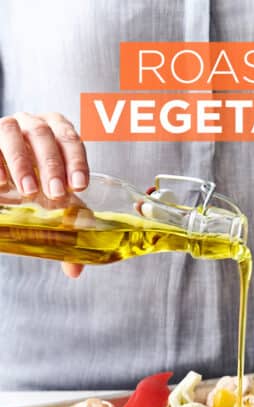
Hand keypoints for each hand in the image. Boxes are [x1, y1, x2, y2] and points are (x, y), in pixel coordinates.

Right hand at [0, 112, 88, 278]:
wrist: (3, 179)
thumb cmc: (36, 187)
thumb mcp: (53, 203)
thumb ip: (66, 227)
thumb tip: (75, 269)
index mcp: (57, 132)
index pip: (71, 139)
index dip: (77, 161)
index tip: (79, 187)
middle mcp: (31, 124)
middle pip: (43, 135)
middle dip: (52, 164)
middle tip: (56, 194)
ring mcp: (5, 127)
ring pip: (12, 133)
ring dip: (22, 161)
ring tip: (28, 191)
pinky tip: (0, 184)